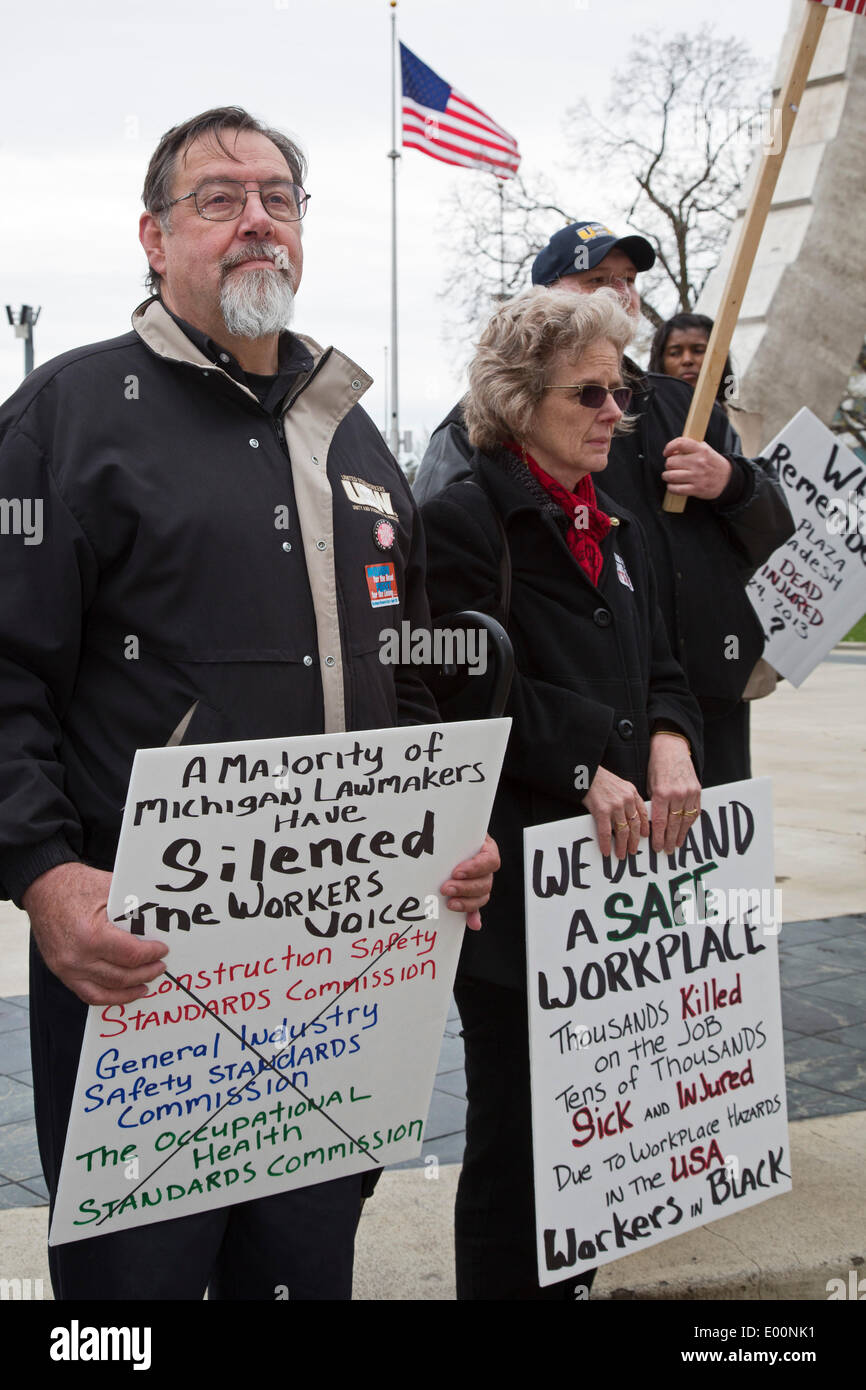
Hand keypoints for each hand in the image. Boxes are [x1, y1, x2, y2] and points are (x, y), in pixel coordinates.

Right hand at [22, 863, 168, 1005]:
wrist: (43, 888)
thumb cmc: (76, 886)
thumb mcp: (110, 891)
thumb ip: (134, 909)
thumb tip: (160, 921)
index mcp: (92, 935)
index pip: (131, 954)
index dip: (151, 954)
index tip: (162, 950)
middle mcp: (77, 957)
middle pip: (122, 976)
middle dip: (146, 972)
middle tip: (160, 966)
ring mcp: (66, 968)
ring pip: (106, 990)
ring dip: (130, 989)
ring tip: (146, 983)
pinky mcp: (61, 972)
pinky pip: (87, 994)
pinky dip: (108, 997)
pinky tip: (123, 993)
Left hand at [440, 833, 499, 931]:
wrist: (447, 836)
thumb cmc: (451, 831)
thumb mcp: (455, 829)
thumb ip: (452, 832)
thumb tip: (440, 830)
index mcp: (486, 849)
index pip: (489, 861)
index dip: (475, 868)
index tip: (457, 872)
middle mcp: (485, 867)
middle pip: (485, 883)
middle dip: (465, 888)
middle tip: (446, 888)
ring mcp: (481, 881)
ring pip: (482, 896)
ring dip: (467, 903)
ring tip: (450, 903)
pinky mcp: (472, 894)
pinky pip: (476, 908)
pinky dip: (474, 917)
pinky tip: (472, 923)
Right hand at [582, 767, 648, 860]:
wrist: (585, 772)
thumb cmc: (599, 778)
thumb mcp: (620, 784)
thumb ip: (627, 797)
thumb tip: (628, 814)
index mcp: (632, 792)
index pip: (642, 813)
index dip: (644, 827)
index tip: (644, 837)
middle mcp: (626, 800)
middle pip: (634, 825)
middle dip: (634, 841)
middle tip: (633, 851)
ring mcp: (615, 806)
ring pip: (623, 831)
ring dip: (622, 845)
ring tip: (621, 854)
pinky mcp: (602, 811)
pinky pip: (605, 832)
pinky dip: (606, 844)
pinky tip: (606, 851)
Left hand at [647, 733, 701, 854]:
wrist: (672, 748)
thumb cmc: (656, 766)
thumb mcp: (649, 785)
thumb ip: (652, 803)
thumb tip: (650, 823)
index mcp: (662, 793)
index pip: (660, 822)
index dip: (658, 837)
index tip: (656, 847)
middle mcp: (677, 795)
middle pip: (673, 824)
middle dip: (669, 839)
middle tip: (666, 851)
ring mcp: (689, 793)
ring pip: (686, 820)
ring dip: (681, 835)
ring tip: (676, 845)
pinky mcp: (697, 790)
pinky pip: (695, 811)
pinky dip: (690, 822)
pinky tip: (685, 830)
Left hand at [661, 437, 731, 499]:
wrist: (727, 479)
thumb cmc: (712, 463)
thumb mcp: (705, 450)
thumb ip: (691, 447)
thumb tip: (672, 449)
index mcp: (701, 450)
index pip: (680, 443)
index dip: (669, 447)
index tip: (667, 453)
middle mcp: (699, 462)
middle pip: (671, 462)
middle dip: (668, 465)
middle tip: (672, 467)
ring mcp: (697, 476)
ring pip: (671, 476)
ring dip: (667, 476)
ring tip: (670, 476)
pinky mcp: (696, 489)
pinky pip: (676, 489)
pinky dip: (671, 488)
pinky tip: (673, 486)